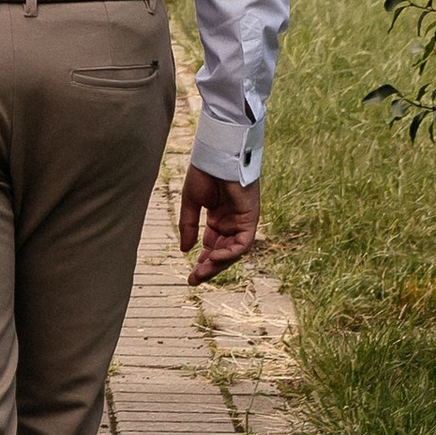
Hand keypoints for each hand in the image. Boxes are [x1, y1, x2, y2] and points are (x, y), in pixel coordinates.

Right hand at [178, 163, 259, 282]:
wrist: (217, 154)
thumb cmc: (204, 172)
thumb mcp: (191, 203)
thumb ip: (188, 226)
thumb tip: (185, 250)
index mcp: (218, 217)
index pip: (212, 246)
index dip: (202, 261)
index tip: (191, 275)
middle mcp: (231, 221)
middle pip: (223, 252)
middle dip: (209, 268)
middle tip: (194, 280)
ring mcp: (242, 220)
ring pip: (233, 251)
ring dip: (218, 264)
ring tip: (201, 272)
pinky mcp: (250, 217)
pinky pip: (242, 243)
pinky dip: (230, 253)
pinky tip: (213, 257)